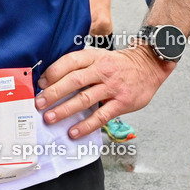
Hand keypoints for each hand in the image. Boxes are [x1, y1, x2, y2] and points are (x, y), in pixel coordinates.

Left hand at [35, 45, 173, 137]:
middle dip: (54, 93)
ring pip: (84, 99)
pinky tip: (74, 132)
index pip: (70, 62)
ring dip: (65, 110)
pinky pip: (101, 116)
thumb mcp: (100, 56)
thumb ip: (81, 67)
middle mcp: (102, 70)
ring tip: (50, 118)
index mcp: (94, 57)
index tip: (41, 83)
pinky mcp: (121, 103)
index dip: (53, 72)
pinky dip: (86, 125)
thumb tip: (54, 80)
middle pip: (74, 80)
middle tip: (39, 103)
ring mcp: (112, 87)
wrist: (149, 66)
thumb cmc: (119, 64)